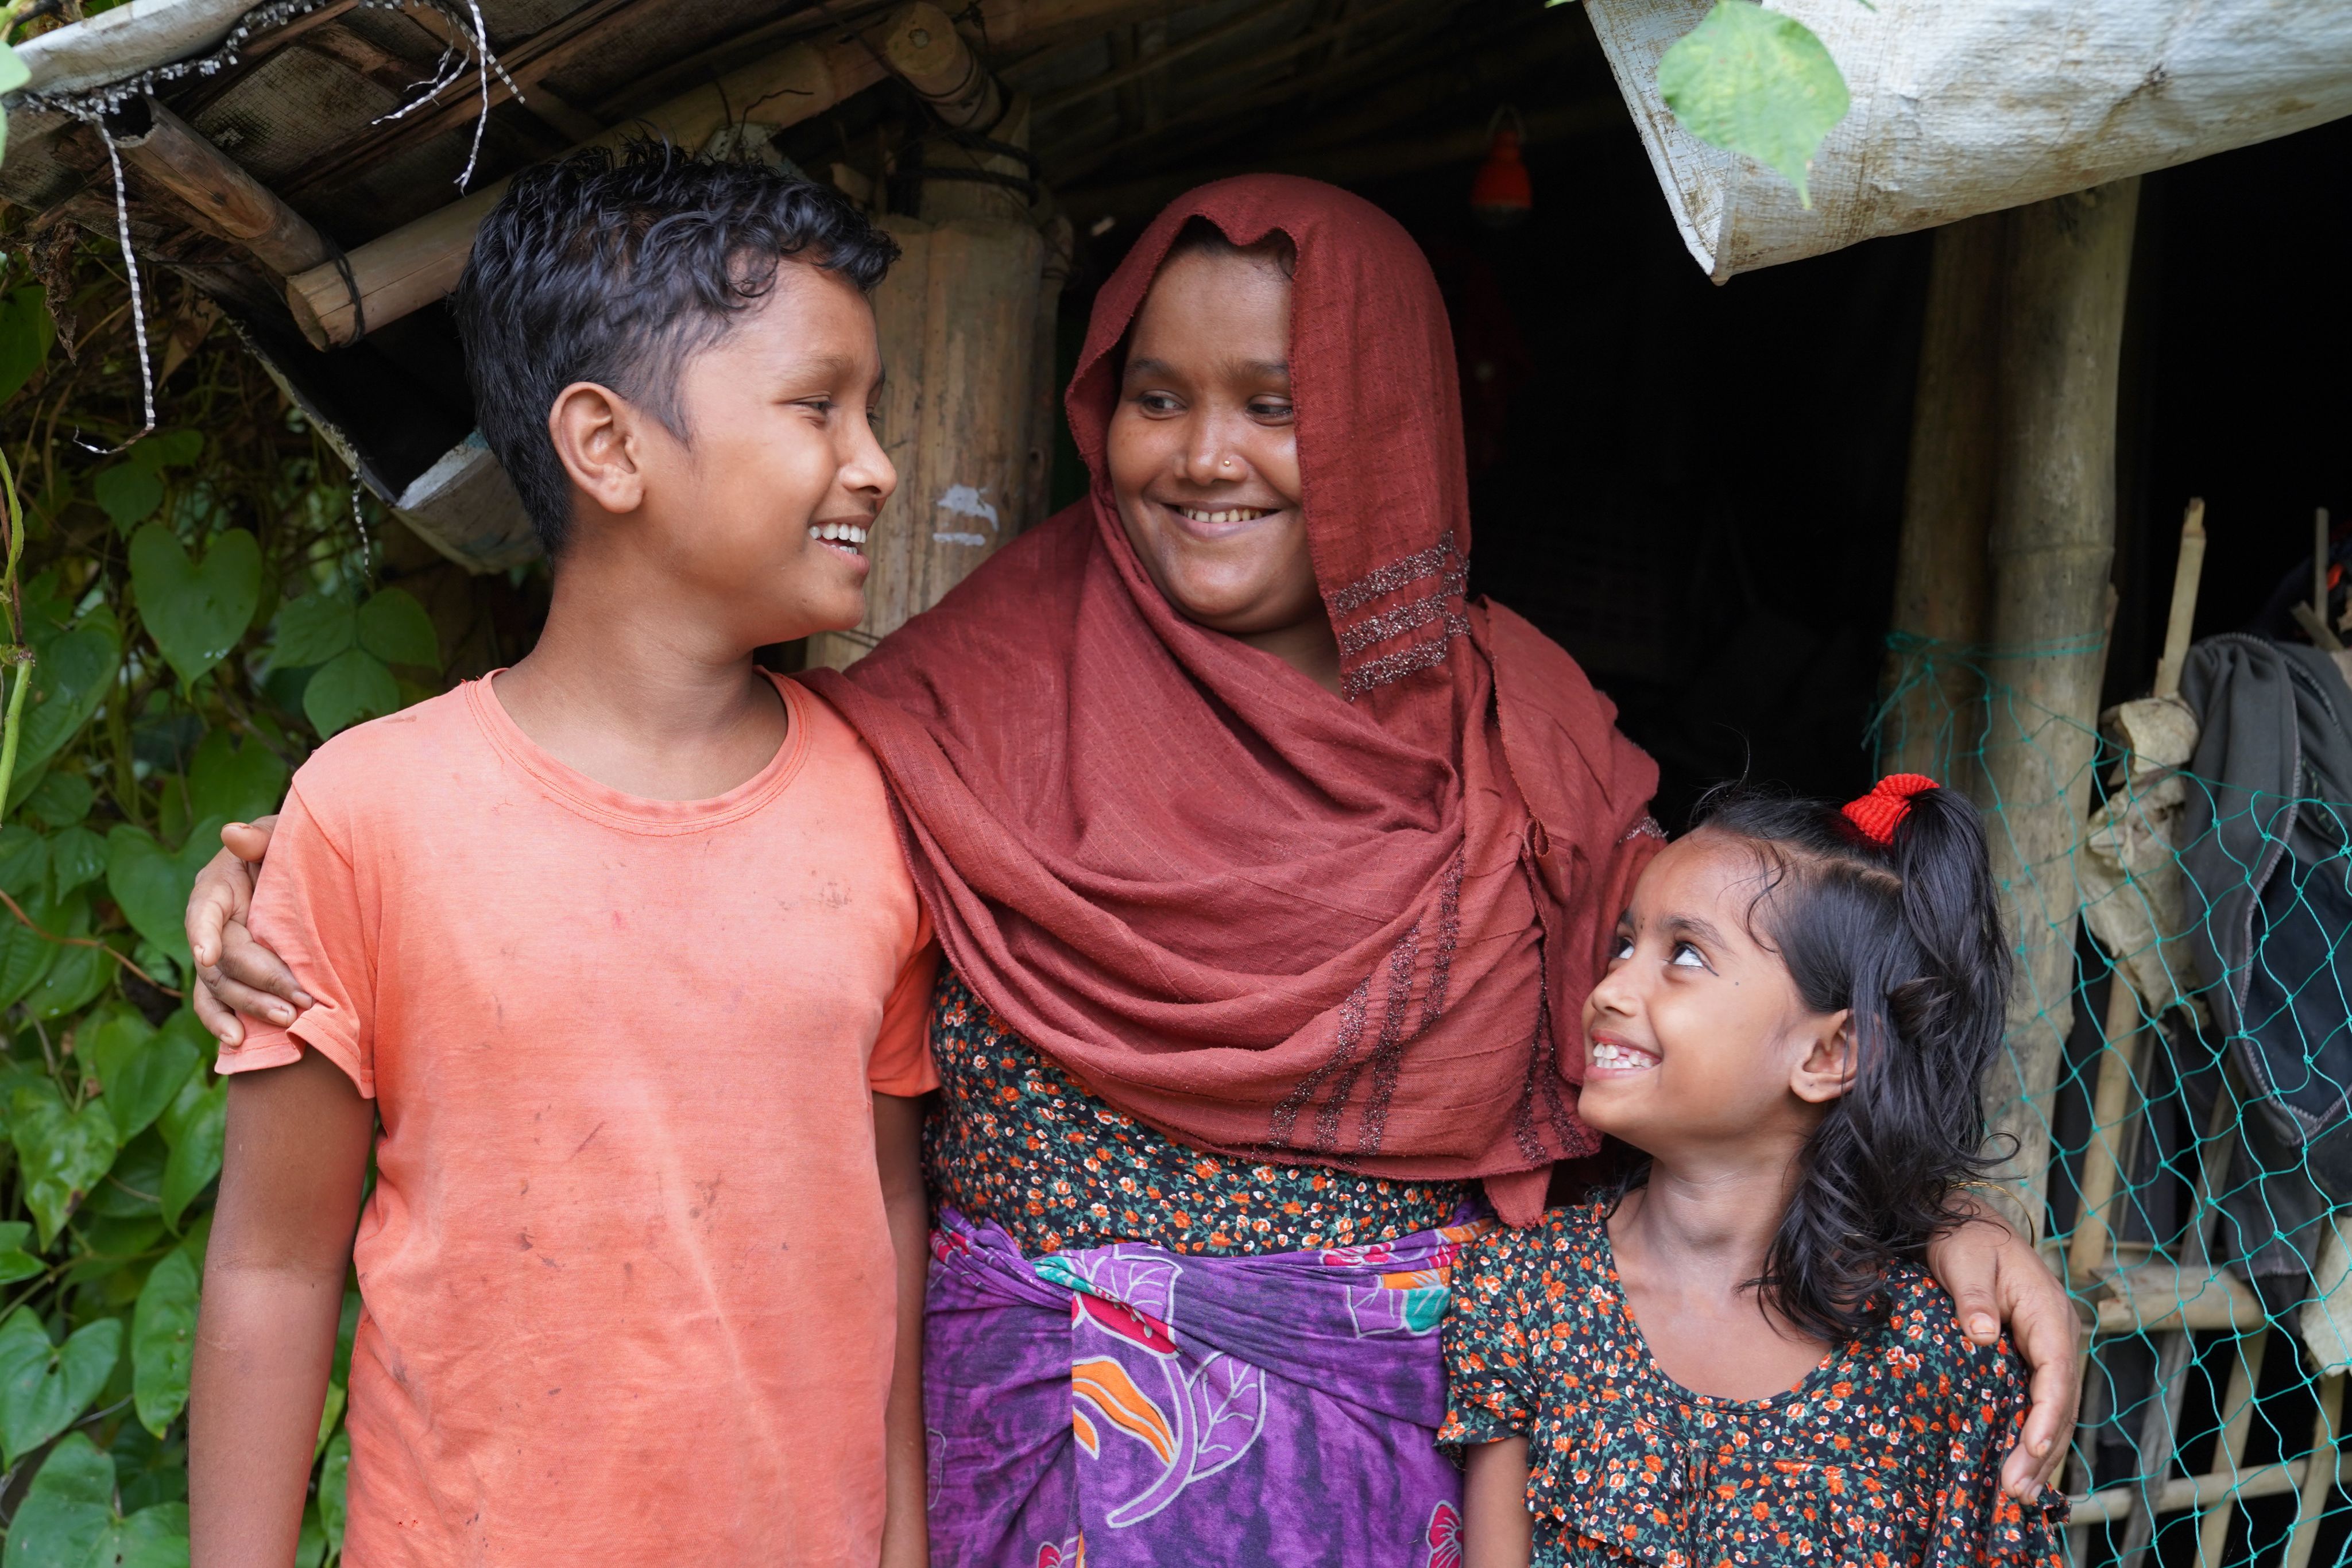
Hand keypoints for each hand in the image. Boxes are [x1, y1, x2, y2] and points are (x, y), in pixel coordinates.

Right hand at [185, 815, 310, 1045]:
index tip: (208, 955)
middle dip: (257, 981)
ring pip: (221, 987)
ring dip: (250, 1006)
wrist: (310, 874)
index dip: (203, 933)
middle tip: (297, 1002)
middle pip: (223, 959)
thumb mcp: (281, 835)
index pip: (203, 910)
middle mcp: (212, 923)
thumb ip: (261, 836)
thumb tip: (233, 834)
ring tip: (288, 1020)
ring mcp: (219, 954)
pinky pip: (216, 1004)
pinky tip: (240, 1041)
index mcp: (217, 886)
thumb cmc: (293, 850)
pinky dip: (223, 1023)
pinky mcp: (230, 977)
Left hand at [1924, 1198, 2080, 1502]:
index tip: (2031, 1448)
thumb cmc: (1965, 1241)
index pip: (2056, 1372)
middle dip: (2042, 1450)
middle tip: (2017, 1492)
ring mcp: (2047, 1349)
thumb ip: (1973, 1297)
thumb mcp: (1965, 1261)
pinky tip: (2018, 1468)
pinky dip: (2031, 1436)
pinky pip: (2038, 1403)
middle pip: (2060, 1402)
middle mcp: (2057, 1335)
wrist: (1967, 1225)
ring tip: (2017, 1496)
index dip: (2047, 1414)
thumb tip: (1983, 1335)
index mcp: (2048, 1313)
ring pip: (2053, 1410)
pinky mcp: (2031, 1358)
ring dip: (2039, 1453)